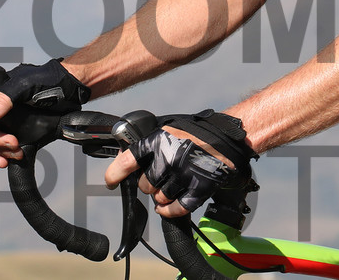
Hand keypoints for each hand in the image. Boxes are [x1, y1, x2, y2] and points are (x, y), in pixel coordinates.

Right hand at [0, 58, 87, 167]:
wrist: (71, 91)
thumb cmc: (47, 80)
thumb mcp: (26, 84)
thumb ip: (6, 96)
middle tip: (11, 142)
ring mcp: (7, 123)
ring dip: (2, 148)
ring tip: (17, 150)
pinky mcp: (19, 133)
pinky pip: (6, 149)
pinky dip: (5, 156)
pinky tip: (9, 161)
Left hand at [105, 126, 226, 217]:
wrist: (229, 136)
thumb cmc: (198, 131)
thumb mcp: (168, 128)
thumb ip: (148, 142)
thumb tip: (123, 156)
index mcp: (159, 140)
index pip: (128, 160)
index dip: (114, 174)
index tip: (110, 182)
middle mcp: (169, 157)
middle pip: (145, 185)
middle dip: (148, 185)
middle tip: (158, 178)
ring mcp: (184, 174)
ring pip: (160, 198)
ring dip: (162, 196)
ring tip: (170, 186)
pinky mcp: (199, 187)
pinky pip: (177, 208)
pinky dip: (170, 211)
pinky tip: (168, 207)